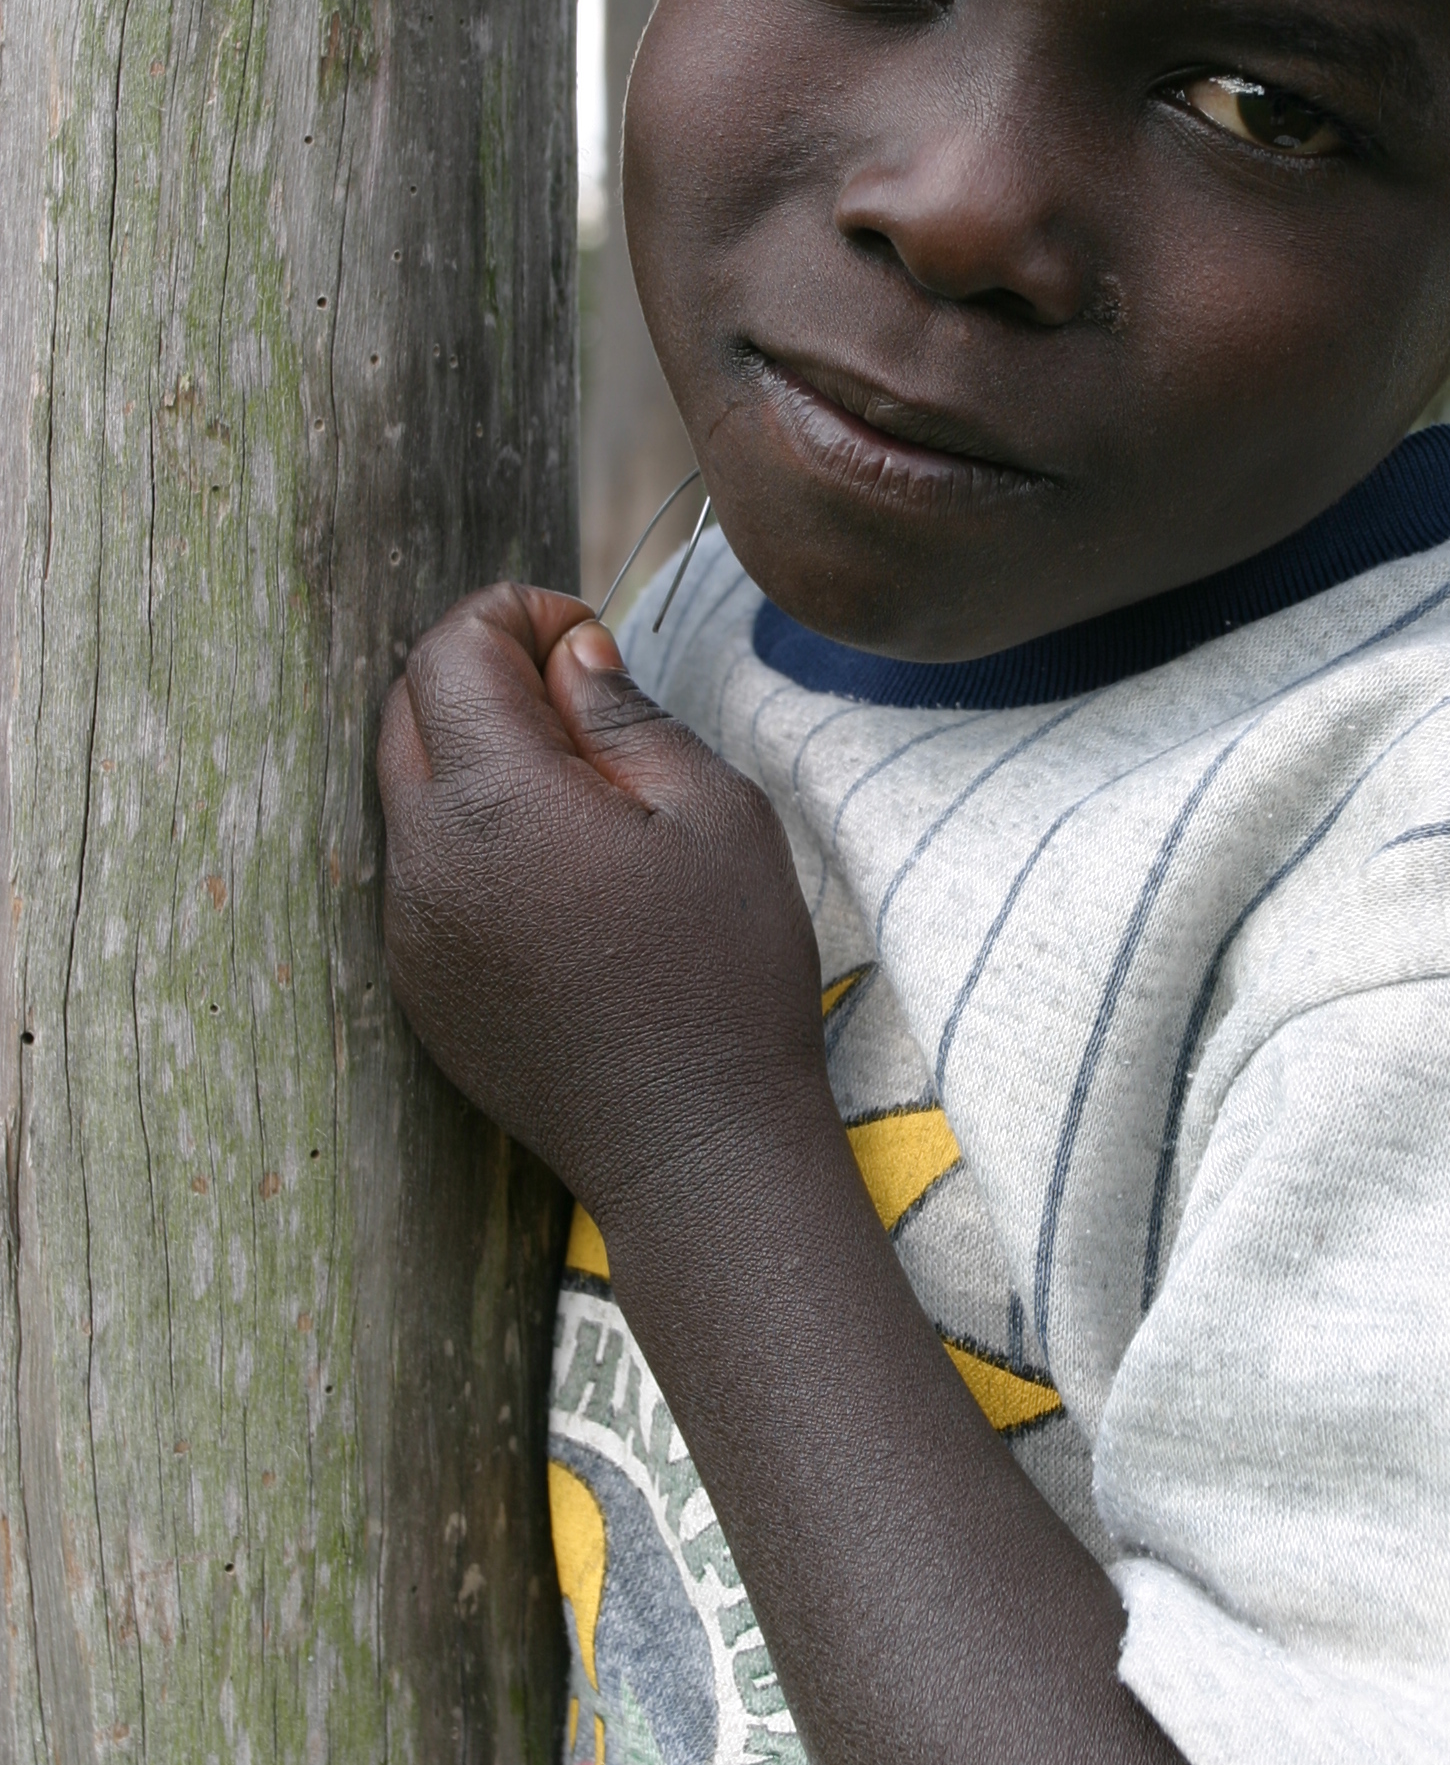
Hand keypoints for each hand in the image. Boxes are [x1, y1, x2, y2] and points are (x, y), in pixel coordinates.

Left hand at [376, 584, 827, 1226]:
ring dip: (473, 752)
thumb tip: (570, 652)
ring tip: (579, 780)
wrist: (697, 1150)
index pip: (449, 651)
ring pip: (409, 791)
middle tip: (578, 691)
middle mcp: (425, 864)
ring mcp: (412, 932)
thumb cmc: (727, 974)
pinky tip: (558, 866)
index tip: (585, 632)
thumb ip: (623, 715)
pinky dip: (470, 831)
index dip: (514, 614)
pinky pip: (423, 869)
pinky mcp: (421, 984)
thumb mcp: (712, 813)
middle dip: (480, 671)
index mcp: (493, 806)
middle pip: (408, 711)